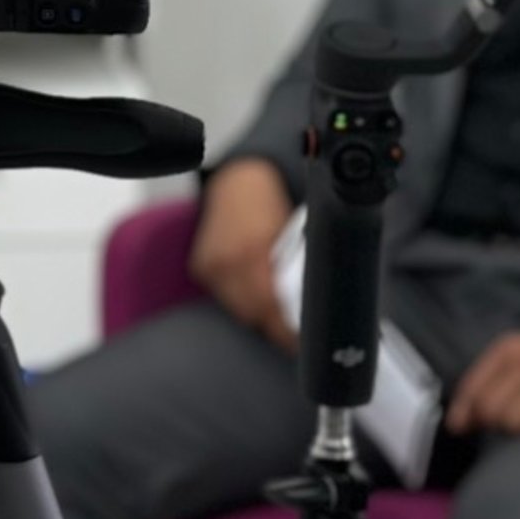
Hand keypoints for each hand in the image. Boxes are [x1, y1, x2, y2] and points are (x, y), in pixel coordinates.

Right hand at [187, 157, 296, 346]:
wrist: (237, 177)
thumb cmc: (271, 198)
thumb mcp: (294, 228)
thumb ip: (300, 265)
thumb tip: (318, 299)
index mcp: (254, 250)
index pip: (272, 308)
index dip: (288, 332)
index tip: (302, 341)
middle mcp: (228, 260)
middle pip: (255, 314)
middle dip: (276, 326)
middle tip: (296, 333)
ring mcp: (211, 265)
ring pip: (240, 309)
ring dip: (259, 314)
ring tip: (278, 315)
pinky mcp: (201, 267)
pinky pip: (226, 296)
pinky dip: (243, 299)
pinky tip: (256, 293)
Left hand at [448, 331, 519, 434]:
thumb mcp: (516, 360)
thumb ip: (483, 387)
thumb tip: (457, 425)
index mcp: (511, 350)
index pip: (475, 390)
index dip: (465, 415)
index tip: (462, 428)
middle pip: (493, 412)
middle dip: (496, 424)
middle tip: (514, 419)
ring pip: (519, 425)